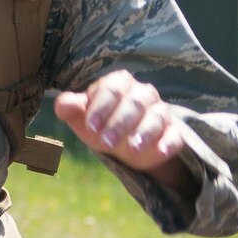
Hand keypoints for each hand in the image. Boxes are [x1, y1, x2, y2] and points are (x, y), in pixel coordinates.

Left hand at [54, 70, 189, 185]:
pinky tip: (160, 152)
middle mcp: (143, 94)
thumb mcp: (83, 117)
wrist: (127, 145)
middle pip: (135, 102)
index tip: (91, 126)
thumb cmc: (102, 124)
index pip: (112, 89)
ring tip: (132, 149)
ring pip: (157, 116)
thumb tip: (62, 104)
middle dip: (120, 122)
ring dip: (145, 132)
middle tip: (107, 142)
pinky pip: (175, 135)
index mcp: (120, 84)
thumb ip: (70, 108)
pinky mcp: (173, 132)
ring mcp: (160, 112)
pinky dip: (169, 143)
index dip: (101, 107)